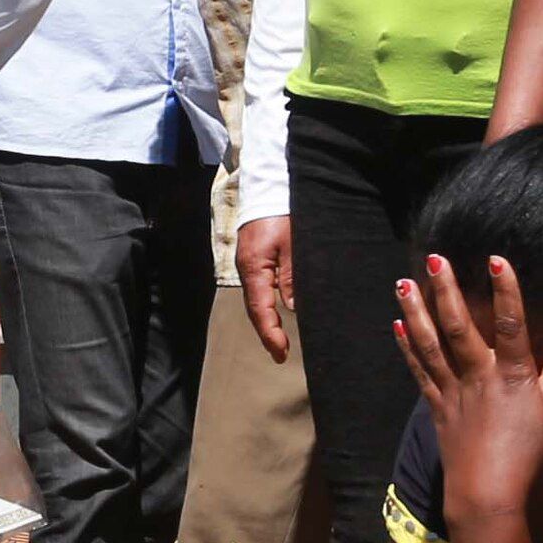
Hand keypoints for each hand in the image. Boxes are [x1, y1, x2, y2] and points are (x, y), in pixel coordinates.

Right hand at [235, 215, 296, 360]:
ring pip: (257, 301)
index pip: (261, 309)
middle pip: (255, 310)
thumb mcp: (294, 243)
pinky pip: (260, 289)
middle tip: (280, 355)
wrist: (269, 188)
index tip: (280, 352)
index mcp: (255, 268)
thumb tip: (293, 306)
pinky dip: (267, 306)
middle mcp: (248, 270)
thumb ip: (293, 275)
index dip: (270, 333)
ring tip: (279, 342)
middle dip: (267, 333)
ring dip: (267, 322)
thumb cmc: (283, 212)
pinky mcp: (255, 261)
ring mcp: (249, 266)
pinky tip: (278, 314)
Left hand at [389, 250, 542, 532]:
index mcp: (513, 377)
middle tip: (434, 259)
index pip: (511, 325)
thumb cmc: (526, 457)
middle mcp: (479, 377)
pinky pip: (418, 370)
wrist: (486, 494)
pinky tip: (397, 324)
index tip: (496, 260)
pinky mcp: (436, 405)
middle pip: (458, 327)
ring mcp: (453, 390)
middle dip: (445, 290)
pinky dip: (407, 346)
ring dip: (415, 311)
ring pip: (430, 344)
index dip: (505, 291)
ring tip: (402, 283)